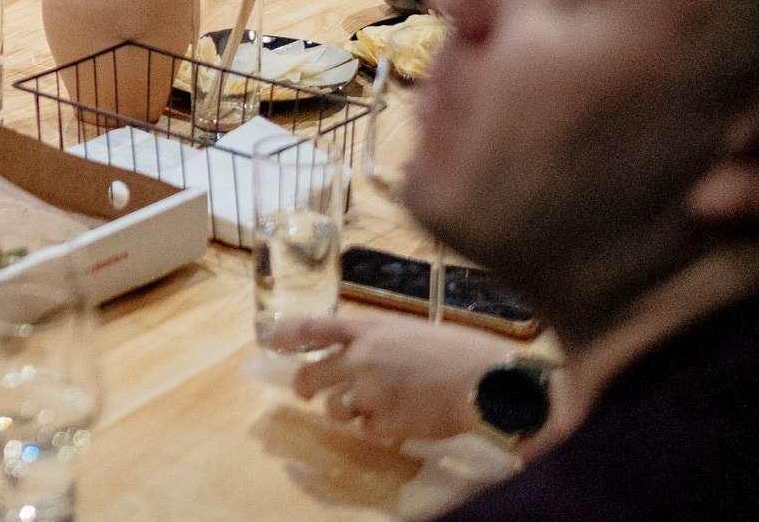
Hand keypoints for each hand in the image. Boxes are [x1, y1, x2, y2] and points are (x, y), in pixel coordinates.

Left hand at [274, 315, 514, 445]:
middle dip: (304, 388)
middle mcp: (361, 359)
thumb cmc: (459, 351)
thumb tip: (361, 354)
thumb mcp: (411, 332)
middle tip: (307, 393)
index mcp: (368, 329)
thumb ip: (380, 342)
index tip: (271, 341)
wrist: (487, 382)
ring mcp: (370, 392)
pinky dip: (378, 429)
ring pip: (336, 409)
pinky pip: (367, 430)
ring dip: (346, 411)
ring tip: (372, 408)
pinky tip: (400, 421)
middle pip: (311, 376)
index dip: (287, 334)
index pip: (314, 327)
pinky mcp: (385, 422)